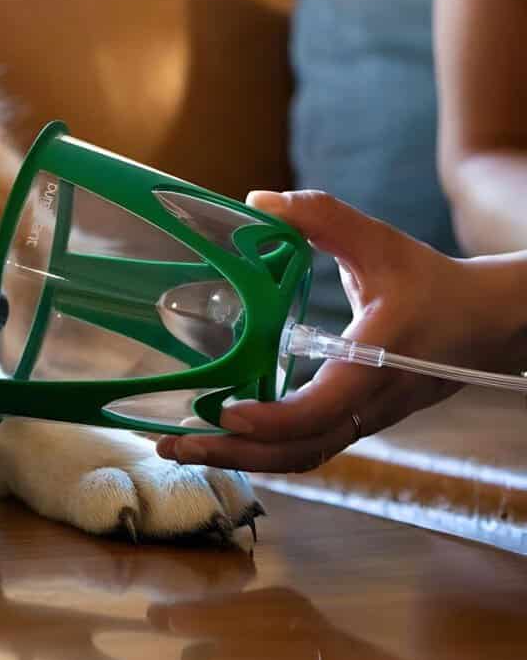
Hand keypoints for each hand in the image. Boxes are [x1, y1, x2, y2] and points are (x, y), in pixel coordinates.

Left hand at [155, 190, 526, 473]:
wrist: (485, 325)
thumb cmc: (431, 283)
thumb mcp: (378, 242)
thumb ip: (322, 217)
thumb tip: (259, 201)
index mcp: (375, 362)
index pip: (323, 408)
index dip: (273, 419)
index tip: (227, 413)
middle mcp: (368, 404)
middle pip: (300, 450)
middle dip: (234, 453)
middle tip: (173, 445)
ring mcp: (364, 421)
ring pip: (302, 457)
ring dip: (242, 458)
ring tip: (184, 448)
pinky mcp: (357, 423)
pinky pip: (308, 448)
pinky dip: (263, 450)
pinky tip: (222, 438)